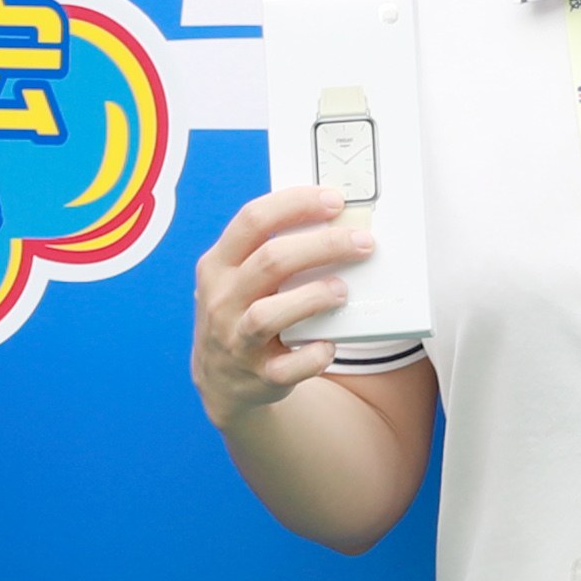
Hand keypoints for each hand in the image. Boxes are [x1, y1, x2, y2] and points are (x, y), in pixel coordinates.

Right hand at [189, 184, 375, 429]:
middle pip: (271, 260)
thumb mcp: (240, 278)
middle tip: (362, 243)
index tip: (334, 200)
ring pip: (267, 314)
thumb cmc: (244, 312)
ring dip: (313, 298)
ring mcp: (236, 340)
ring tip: (342, 291)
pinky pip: (288, 367)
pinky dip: (314, 355)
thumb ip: (272, 253)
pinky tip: (330, 344)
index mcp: (218, 265)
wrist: (223, 380)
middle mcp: (222, 300)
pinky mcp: (259, 376)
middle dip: (323, 246)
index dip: (296, 204)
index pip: (253, 220)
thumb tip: (337, 222)